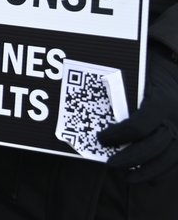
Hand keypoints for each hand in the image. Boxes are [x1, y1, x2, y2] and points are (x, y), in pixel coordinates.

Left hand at [101, 45, 177, 181]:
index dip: (117, 135)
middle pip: (154, 147)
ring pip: (169, 160)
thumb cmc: (152, 74)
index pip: (138, 125)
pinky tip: (147, 178)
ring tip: (126, 177)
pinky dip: (163, 172)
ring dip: (146, 172)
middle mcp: (177, 119)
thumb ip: (119, 88)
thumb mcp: (138, 75)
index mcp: (163, 101)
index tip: (100, 138)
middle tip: (110, 164)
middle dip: (130, 159)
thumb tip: (83, 93)